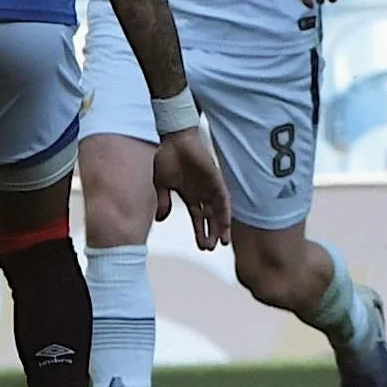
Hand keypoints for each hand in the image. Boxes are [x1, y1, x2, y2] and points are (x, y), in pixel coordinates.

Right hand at [152, 128, 230, 249]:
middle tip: (211, 248)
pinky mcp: (215, 178)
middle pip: (210, 218)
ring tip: (222, 241)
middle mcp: (202, 194)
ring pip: (219, 210)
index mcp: (191, 196)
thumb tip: (161, 220)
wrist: (174, 139)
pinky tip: (225, 222)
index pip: (198, 219)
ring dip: (221, 225)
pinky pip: (223, 197)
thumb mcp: (161, 184)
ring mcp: (210, 186)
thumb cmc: (167, 158)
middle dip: (212, 233)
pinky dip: (224, 210)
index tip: (203, 247)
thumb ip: (163, 201)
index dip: (201, 232)